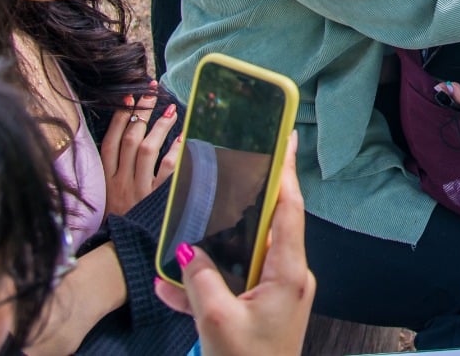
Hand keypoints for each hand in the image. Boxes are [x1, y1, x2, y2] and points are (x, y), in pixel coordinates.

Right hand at [101, 83, 180, 217]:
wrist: (124, 252)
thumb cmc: (120, 218)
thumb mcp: (108, 195)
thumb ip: (116, 169)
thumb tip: (129, 133)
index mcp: (106, 180)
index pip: (109, 142)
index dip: (119, 118)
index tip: (129, 97)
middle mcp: (120, 183)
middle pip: (130, 140)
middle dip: (141, 113)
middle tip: (152, 93)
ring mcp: (138, 191)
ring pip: (146, 150)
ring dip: (159, 127)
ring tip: (170, 110)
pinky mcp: (155, 201)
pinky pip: (166, 172)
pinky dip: (174, 153)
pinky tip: (183, 139)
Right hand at [153, 135, 315, 355]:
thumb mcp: (216, 321)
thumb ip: (200, 278)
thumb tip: (188, 249)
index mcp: (289, 274)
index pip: (289, 209)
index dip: (285, 171)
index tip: (287, 138)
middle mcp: (289, 278)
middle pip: (266, 226)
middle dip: (241, 202)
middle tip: (231, 168)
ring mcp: (277, 295)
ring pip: (242, 257)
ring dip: (210, 252)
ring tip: (179, 241)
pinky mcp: (262, 311)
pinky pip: (233, 285)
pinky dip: (206, 284)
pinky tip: (170, 287)